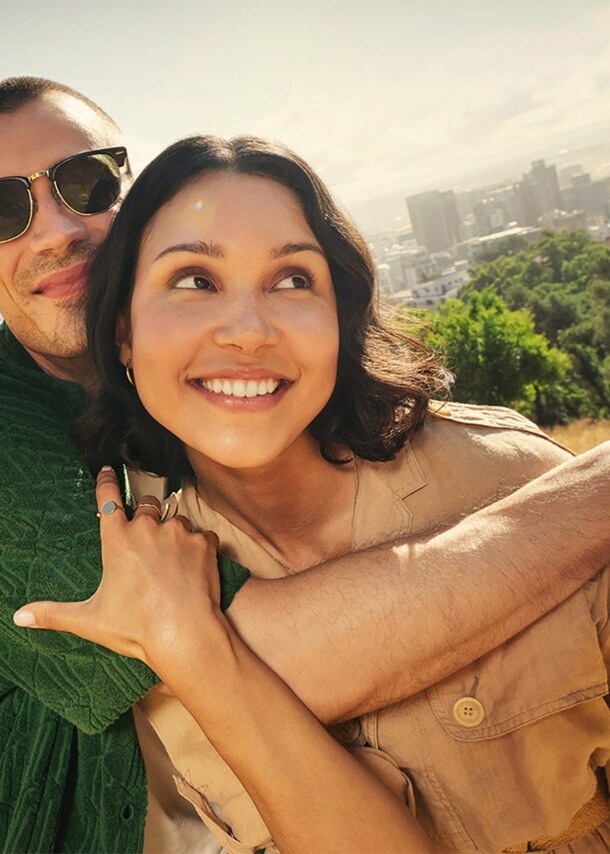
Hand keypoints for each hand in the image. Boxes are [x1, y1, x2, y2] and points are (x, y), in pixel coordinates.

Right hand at [13, 468, 221, 679]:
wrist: (184, 634)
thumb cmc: (136, 627)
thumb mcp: (90, 619)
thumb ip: (54, 613)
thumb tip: (20, 616)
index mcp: (117, 540)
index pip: (108, 499)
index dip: (107, 482)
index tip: (108, 470)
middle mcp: (147, 528)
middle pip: (147, 505)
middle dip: (146, 515)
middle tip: (148, 542)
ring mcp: (178, 532)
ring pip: (176, 520)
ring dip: (174, 534)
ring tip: (172, 563)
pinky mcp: (204, 542)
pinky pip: (203, 537)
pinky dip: (200, 548)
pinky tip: (195, 569)